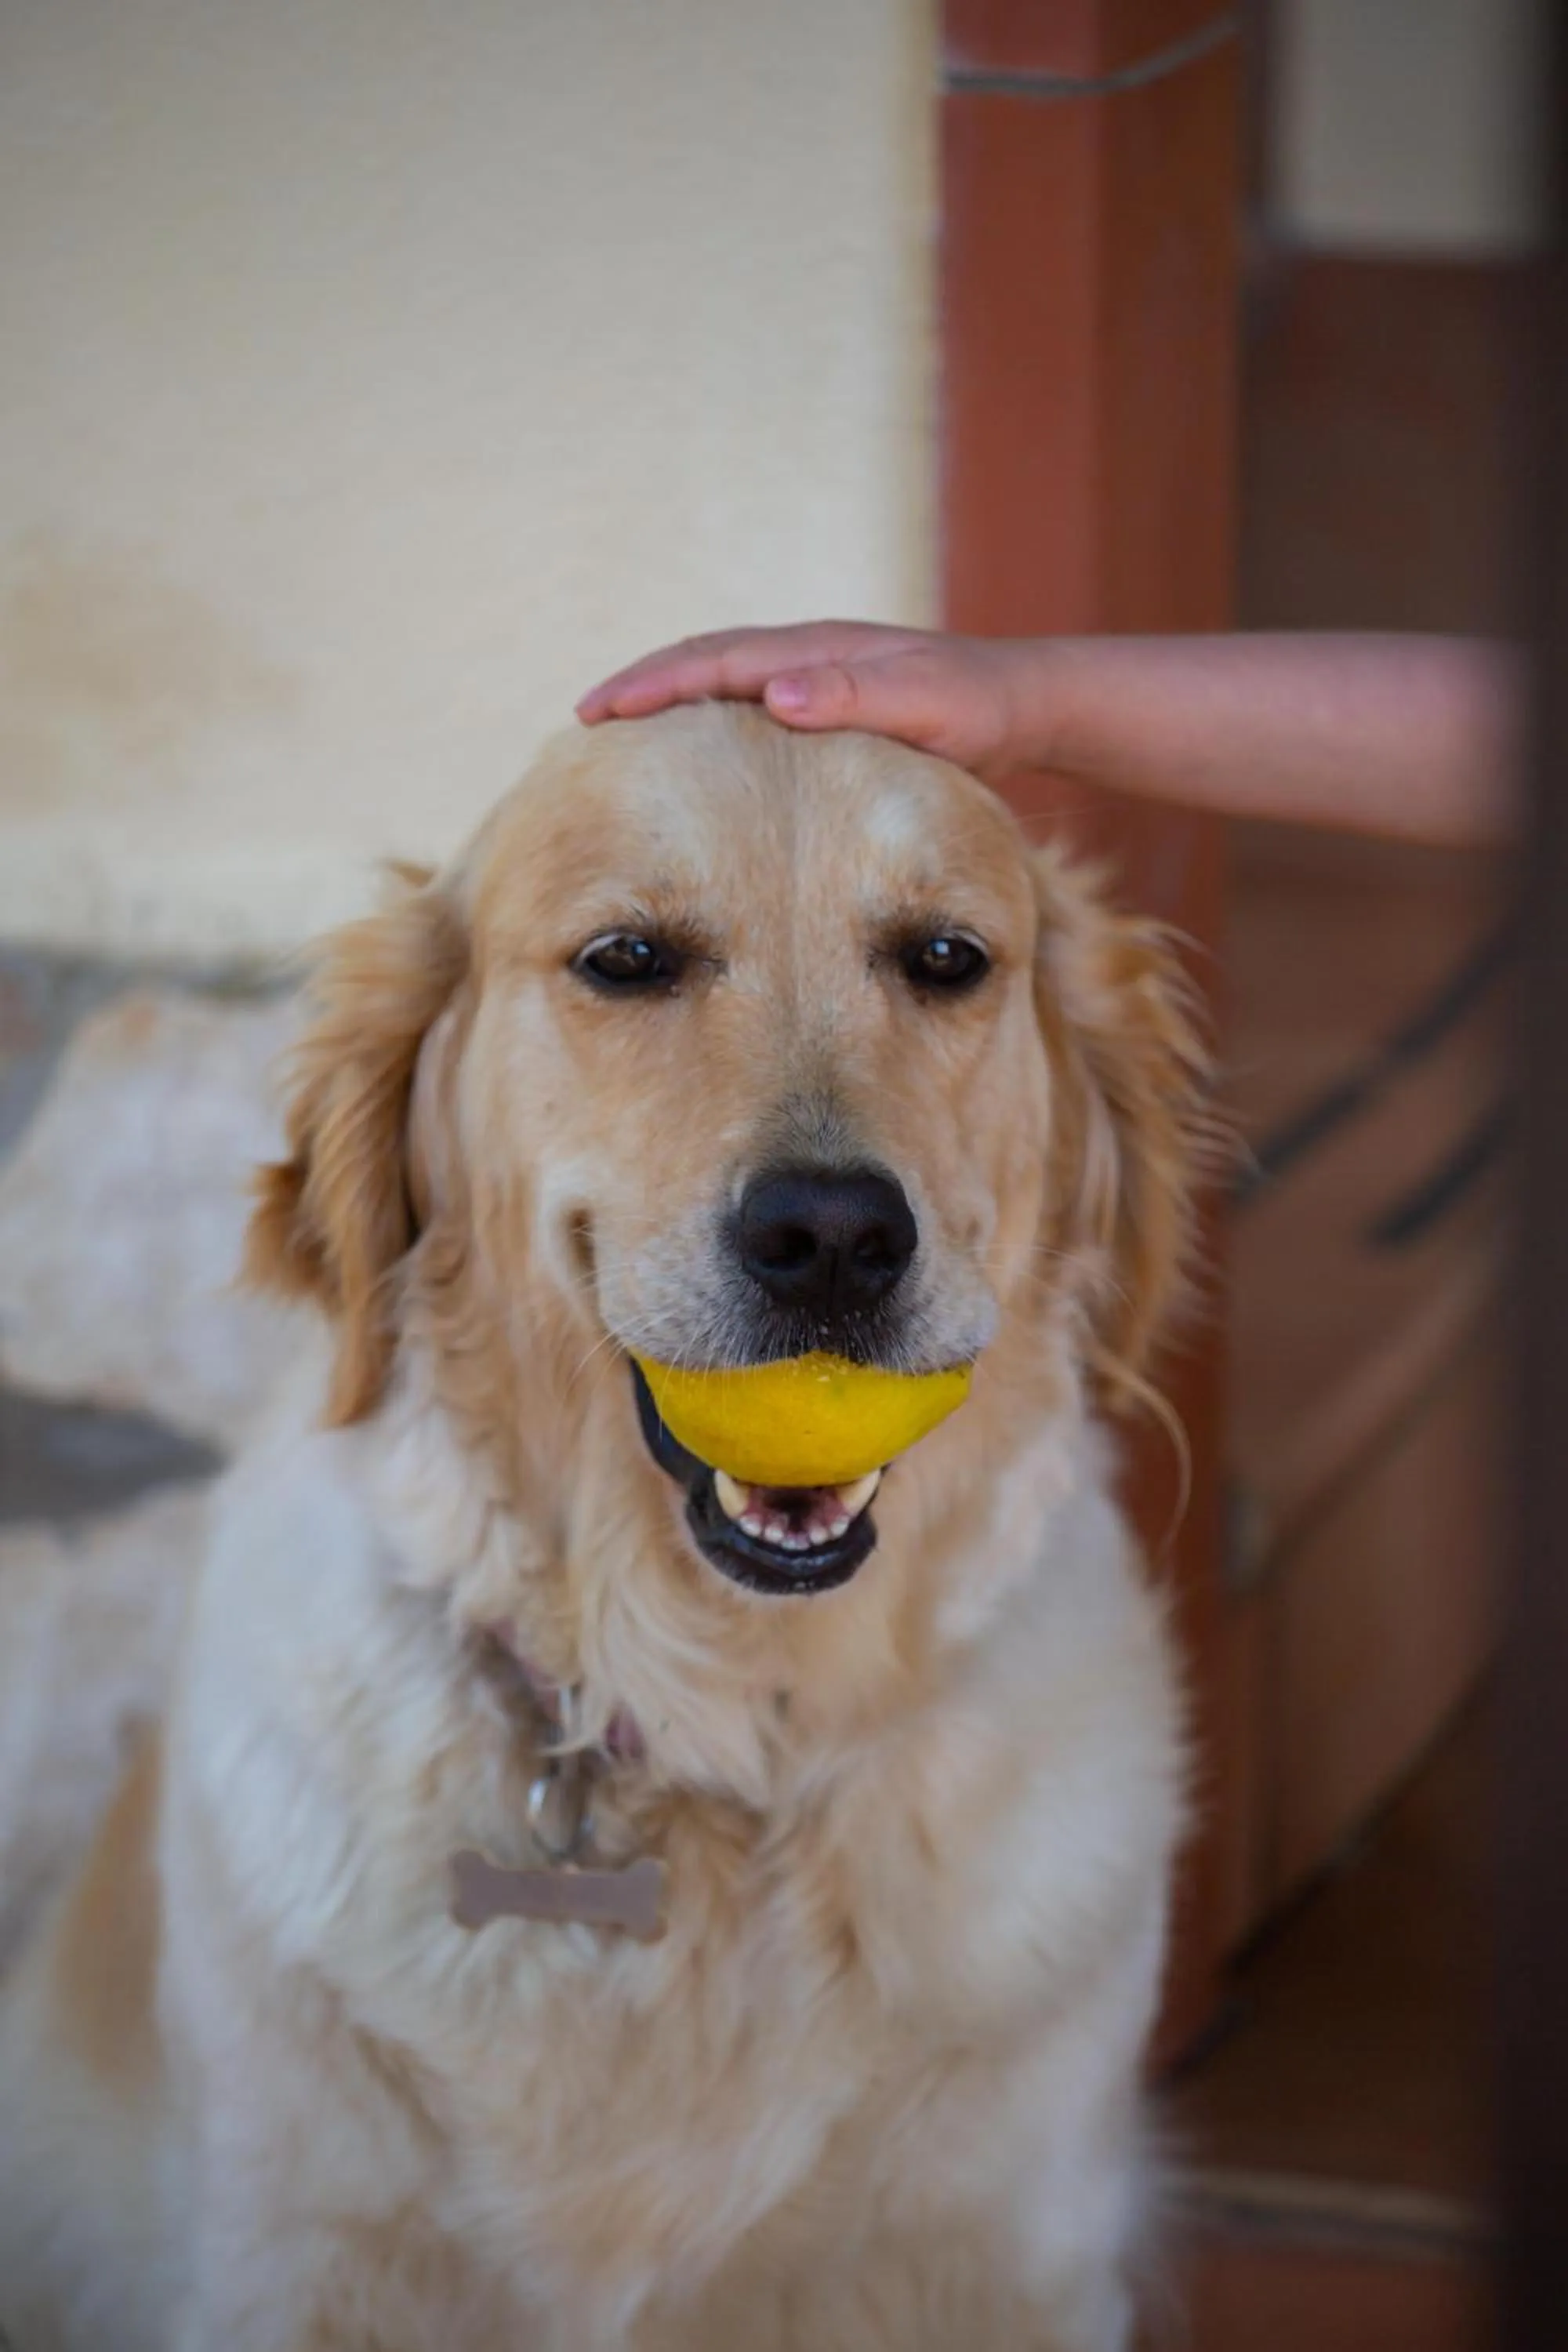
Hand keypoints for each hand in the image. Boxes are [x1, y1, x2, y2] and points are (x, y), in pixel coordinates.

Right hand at [576, 622, 1046, 782]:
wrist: (1027, 703)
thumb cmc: (978, 708)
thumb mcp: (924, 703)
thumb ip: (855, 695)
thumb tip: (775, 694)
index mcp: (815, 652)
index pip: (712, 661)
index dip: (650, 684)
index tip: (595, 710)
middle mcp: (808, 657)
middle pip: (704, 661)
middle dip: (642, 687)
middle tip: (582, 719)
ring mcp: (818, 678)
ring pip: (725, 680)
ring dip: (672, 699)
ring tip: (622, 733)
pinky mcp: (832, 705)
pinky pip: (752, 706)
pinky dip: (713, 718)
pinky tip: (704, 756)